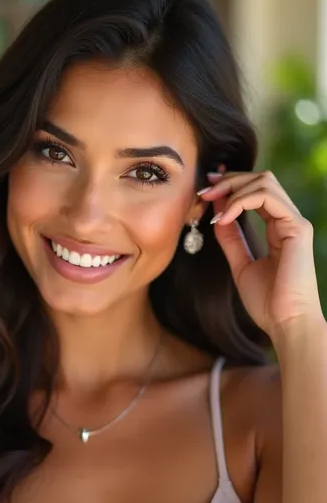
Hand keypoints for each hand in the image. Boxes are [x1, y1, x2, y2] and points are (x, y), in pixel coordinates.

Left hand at [198, 167, 323, 338]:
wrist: (285, 323)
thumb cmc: (267, 302)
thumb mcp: (240, 264)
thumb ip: (231, 238)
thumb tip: (216, 214)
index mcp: (279, 228)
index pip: (257, 191)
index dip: (231, 185)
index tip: (205, 191)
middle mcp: (289, 221)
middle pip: (262, 179)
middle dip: (229, 180)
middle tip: (204, 191)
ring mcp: (295, 222)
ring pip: (265, 182)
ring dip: (233, 189)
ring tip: (212, 205)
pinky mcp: (297, 228)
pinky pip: (267, 198)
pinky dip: (240, 202)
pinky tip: (223, 218)